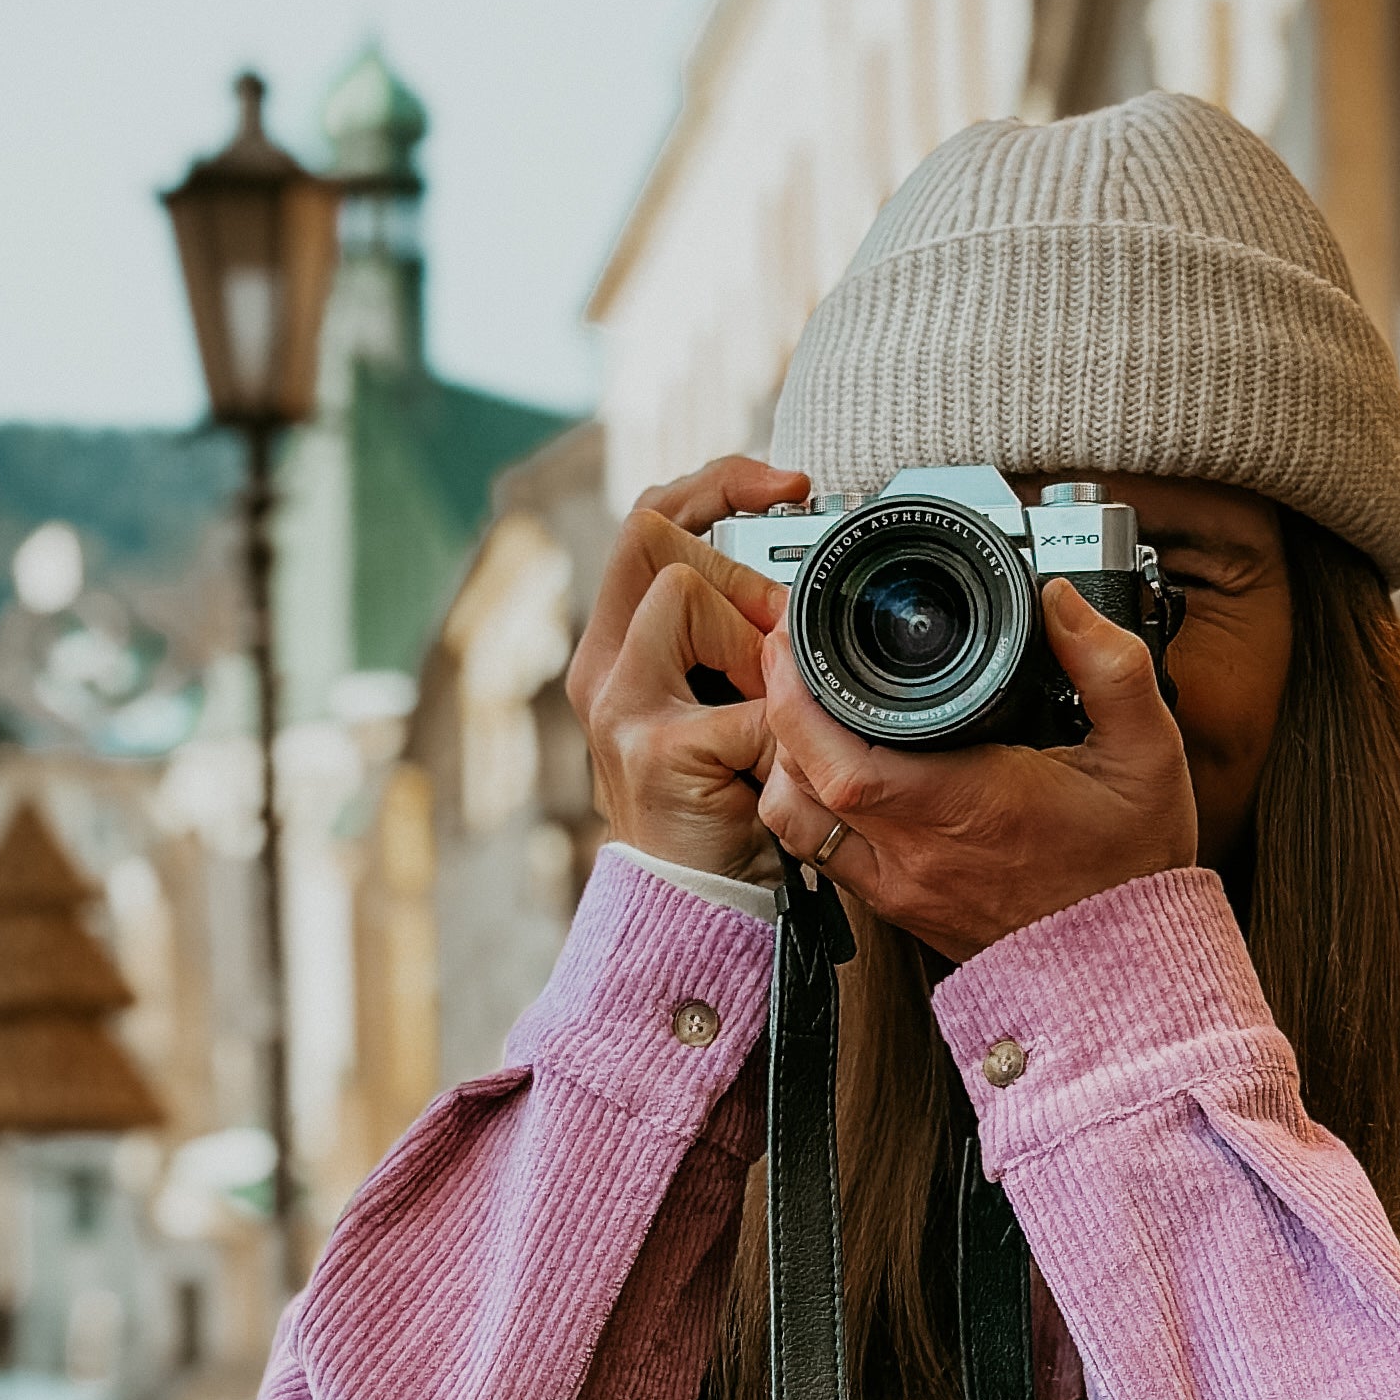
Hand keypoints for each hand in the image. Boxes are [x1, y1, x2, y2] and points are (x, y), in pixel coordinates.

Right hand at [565, 456, 808, 882]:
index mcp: (616, 650)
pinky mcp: (654, 754)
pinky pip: (743, 698)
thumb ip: (741, 645)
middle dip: (736, 572)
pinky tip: (777, 771)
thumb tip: (800, 587)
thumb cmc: (726, 813)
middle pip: (652, 540)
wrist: (699, 914)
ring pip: (682, 596)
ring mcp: (618, 709)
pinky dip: (781, 731)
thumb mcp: (729, 710)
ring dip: (752, 644)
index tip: (789, 486)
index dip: (714, 485)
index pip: (648, 522)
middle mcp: (600, 670)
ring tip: (770, 715)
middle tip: (779, 640)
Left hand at [754, 580, 1198, 956]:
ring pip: (796, 823)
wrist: (1125, 967)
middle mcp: (916, 854)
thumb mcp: (1146, 753)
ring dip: (787, 764)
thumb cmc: (1133, 868)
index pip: (837, 756)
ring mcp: (900, 888)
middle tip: (795, 659)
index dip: (796, 695)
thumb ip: (1111, 666)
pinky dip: (811, 806)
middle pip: (797, 781)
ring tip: (809, 713)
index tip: (796, 642)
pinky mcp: (900, 909)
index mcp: (963, 807)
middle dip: (781, 711)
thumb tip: (1061, 602)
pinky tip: (837, 772)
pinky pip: (823, 855)